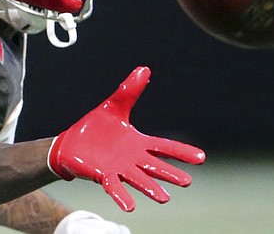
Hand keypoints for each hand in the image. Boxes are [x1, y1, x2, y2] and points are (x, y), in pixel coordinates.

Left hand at [48, 66, 205, 211]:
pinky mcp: (102, 175)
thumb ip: (130, 90)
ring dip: (150, 188)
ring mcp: (118, 168)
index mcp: (138, 143)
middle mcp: (132, 159)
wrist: (72, 142)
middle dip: (169, 174)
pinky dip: (122, 196)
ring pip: (138, 180)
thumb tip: (144, 68)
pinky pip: (114, 187)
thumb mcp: (114, 105)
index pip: (163, 147)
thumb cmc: (96, 126)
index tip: (201, 158)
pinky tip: (130, 206)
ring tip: (164, 198)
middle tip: (186, 181)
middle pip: (154, 166)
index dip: (181, 153)